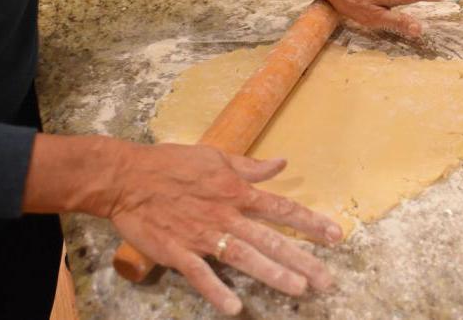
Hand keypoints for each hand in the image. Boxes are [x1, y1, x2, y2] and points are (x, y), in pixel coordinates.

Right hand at [107, 142, 341, 314]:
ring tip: (299, 289)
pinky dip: (216, 291)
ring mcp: (202, 235)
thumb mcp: (216, 157)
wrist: (126, 177)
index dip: (310, 222)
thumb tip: (282, 163)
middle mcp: (225, 214)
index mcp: (236, 191)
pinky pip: (200, 275)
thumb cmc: (172, 163)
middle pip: (270, 239)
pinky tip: (234, 308)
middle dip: (301, 259)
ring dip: (272, 274)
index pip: (281, 207)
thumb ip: (251, 166)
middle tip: (326, 279)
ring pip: (243, 257)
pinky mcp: (177, 252)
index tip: (335, 235)